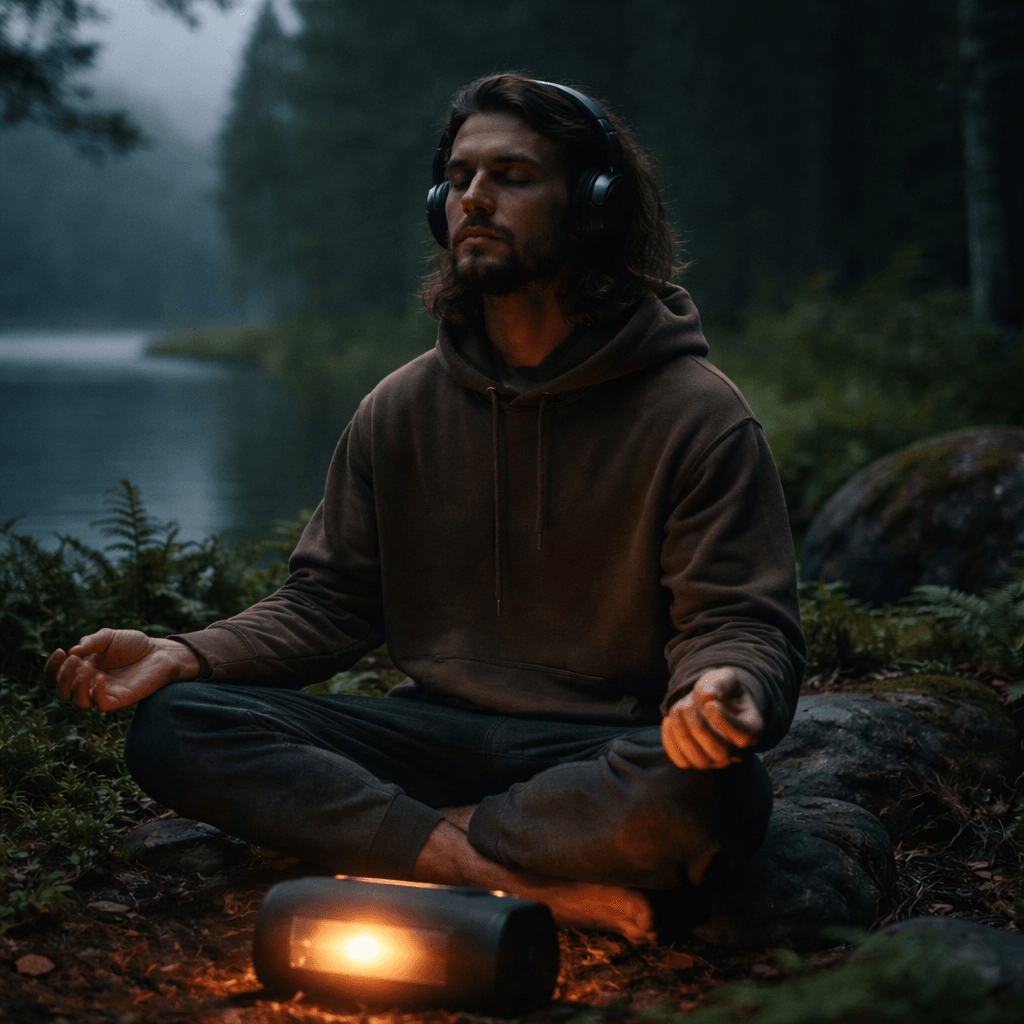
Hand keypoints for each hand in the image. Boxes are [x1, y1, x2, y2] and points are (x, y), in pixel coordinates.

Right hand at [44, 628, 199, 711]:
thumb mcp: (109, 637)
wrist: (161, 652)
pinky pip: (101, 706)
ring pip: (78, 702)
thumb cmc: (134, 645)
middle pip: (62, 693)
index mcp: (83, 669)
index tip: (60, 651)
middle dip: (63, 677)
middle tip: (75, 660)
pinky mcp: (120, 700)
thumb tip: (73, 651)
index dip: (52, 667)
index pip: (56, 677)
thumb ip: (91, 642)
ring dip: (77, 686)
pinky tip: (102, 677)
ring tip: (88, 668)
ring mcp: (105, 693)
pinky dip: (96, 693)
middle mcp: (90, 684)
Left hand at [661, 667, 763, 769]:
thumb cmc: (721, 691)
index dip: (726, 722)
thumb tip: (709, 696)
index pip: (744, 736)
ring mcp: (716, 761)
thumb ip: (720, 683)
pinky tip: (668, 721)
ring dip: (682, 733)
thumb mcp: (724, 678)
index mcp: (752, 730)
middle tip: (687, 705)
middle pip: (720, 752)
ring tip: (677, 709)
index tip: (711, 705)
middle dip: (699, 727)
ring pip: (699, 760)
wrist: (707, 702)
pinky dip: (671, 742)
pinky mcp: (695, 762)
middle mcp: (737, 751)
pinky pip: (681, 761)